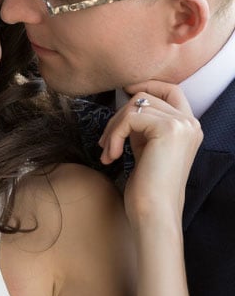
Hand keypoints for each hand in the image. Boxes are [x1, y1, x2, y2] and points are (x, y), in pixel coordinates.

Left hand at [98, 80, 202, 220]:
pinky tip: (111, 156)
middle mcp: (191, 122)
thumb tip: (127, 103)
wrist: (154, 211)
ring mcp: (182, 124)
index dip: (147, 85)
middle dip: (118, 117)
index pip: (171, 90)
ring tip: (108, 152)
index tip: (124, 91)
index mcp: (189, 127)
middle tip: (105, 143)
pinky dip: (114, 135)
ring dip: (113, 128)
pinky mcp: (169, 129)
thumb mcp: (146, 148)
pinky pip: (130, 118)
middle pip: (146, 97)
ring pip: (135, 105)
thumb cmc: (147, 186)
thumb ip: (143, 127)